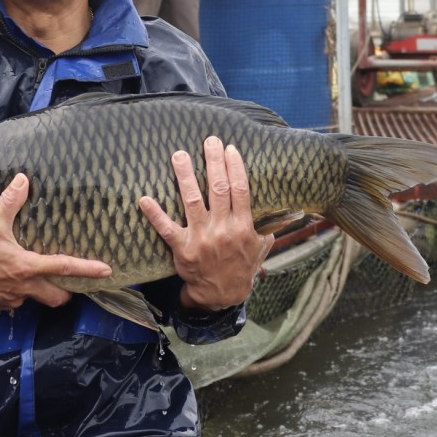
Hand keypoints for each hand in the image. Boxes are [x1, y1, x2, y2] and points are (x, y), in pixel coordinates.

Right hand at [0, 174, 112, 310]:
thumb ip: (10, 202)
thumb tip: (23, 180)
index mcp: (26, 267)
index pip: (64, 268)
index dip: (88, 270)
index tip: (106, 271)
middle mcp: (23, 288)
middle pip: (57, 297)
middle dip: (67, 291)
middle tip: (71, 280)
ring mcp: (10, 299)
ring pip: (36, 300)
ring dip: (42, 290)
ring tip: (40, 275)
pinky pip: (17, 300)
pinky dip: (21, 291)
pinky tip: (12, 278)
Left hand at [139, 137, 272, 311]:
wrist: (221, 296)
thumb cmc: (241, 268)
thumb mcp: (262, 248)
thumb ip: (271, 227)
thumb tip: (292, 210)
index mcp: (243, 227)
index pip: (240, 190)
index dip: (235, 167)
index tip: (230, 149)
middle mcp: (223, 230)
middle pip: (218, 189)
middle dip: (213, 162)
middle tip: (208, 140)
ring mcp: (201, 238)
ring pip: (192, 201)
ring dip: (184, 176)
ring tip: (179, 155)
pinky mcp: (182, 249)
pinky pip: (166, 228)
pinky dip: (154, 214)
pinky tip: (144, 199)